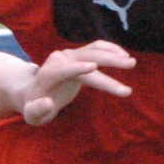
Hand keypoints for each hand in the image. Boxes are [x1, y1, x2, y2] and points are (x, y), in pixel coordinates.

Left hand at [19, 41, 133, 124]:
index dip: (77, 68)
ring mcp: (70, 55)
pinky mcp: (79, 55)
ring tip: (131, 62)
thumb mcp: (31, 114)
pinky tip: (124, 55)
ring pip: (94, 50)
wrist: (33, 91)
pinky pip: (96, 48)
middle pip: (85, 57)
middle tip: (130, 65)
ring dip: (113, 54)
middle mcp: (60, 59)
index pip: (63, 70)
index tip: (93, 67)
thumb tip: (49, 102)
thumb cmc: (34, 106)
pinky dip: (110, 49)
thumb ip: (36, 110)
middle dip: (108, 61)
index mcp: (48, 74)